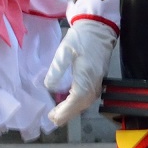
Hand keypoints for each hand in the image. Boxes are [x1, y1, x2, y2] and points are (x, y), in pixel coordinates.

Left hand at [44, 0, 119, 126]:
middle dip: (66, 114)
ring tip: (58, 114)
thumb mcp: (64, 51)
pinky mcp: (97, 79)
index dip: (64, 111)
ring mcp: (97, 83)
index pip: (75, 101)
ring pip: (85, 103)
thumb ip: (57, 69)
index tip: (53, 117)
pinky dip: (78, 104)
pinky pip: (87, 97)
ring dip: (72, 110)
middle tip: (52, 119)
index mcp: (85, 78)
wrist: (99, 29)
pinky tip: (70, 103)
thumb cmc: (81, 38)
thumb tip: (49, 87)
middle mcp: (93, 84)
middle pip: (80, 105)